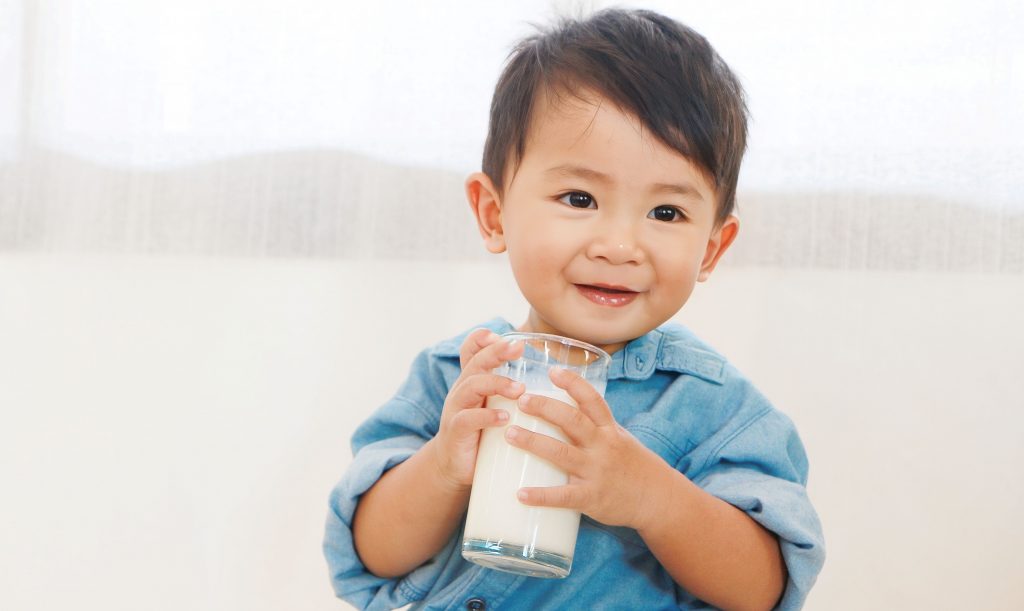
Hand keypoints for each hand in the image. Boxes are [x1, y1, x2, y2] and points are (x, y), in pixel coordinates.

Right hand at [431, 328, 524, 490]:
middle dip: (496, 352)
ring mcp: (456, 409)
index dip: (483, 340)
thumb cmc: (483, 433)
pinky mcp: (456, 432)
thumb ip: (514, 392)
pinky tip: (504, 418)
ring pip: (471, 386)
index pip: (471, 351)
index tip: (505, 336)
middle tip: (518, 347)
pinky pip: (467, 419)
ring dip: (496, 383)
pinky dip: (486, 417)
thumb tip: (558, 381)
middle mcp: (462, 390)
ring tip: (520, 389)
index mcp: (472, 380)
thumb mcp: (495, 406)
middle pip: (475, 362)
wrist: (456, 466)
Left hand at [504, 367, 670, 530]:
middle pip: (572, 421)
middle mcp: (603, 446)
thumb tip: (560, 408)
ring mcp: (597, 472)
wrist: (658, 500)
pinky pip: (563, 496)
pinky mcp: (592, 498)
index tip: (552, 371)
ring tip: (509, 434)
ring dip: (533, 442)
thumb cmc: (632, 466)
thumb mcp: (619, 439)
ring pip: (561, 453)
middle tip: (520, 400)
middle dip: (545, 407)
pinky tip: (520, 493)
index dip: (573, 383)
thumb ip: (593, 425)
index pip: (592, 400)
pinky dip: (541, 495)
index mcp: (610, 430)